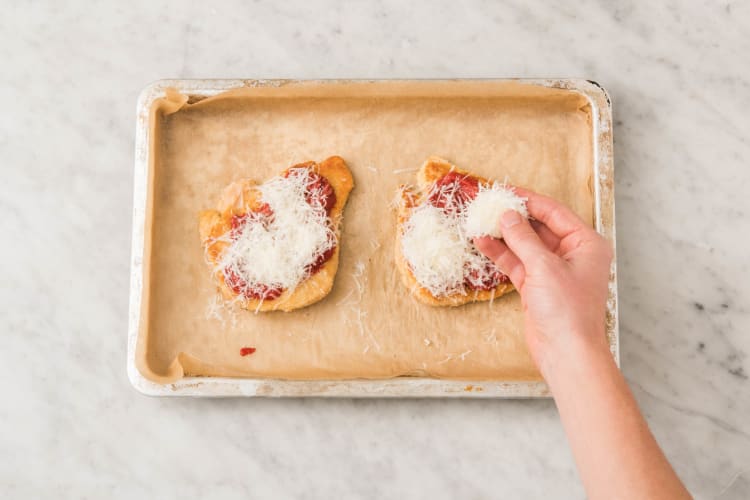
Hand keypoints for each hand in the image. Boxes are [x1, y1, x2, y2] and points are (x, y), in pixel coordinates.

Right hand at [473, 188, 612, 377]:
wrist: (566, 353)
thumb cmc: (568, 311)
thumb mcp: (544, 267)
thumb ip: (523, 238)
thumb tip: (507, 215)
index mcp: (586, 244)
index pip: (554, 213)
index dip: (529, 201)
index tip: (506, 192)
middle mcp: (572, 254)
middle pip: (538, 227)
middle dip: (513, 217)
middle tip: (489, 205)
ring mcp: (553, 271)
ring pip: (524, 245)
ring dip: (503, 235)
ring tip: (479, 222)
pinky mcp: (537, 286)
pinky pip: (517, 263)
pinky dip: (501, 254)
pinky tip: (482, 243)